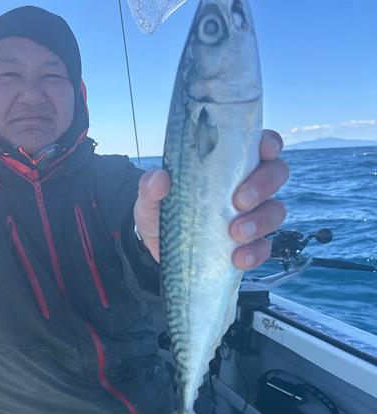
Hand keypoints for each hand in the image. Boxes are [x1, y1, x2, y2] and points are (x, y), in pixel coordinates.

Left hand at [134, 129, 288, 269]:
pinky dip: (255, 253)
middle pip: (276, 173)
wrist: (159, 247)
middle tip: (239, 201)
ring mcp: (253, 215)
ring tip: (236, 233)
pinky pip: (265, 247)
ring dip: (260, 221)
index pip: (260, 144)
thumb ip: (151, 187)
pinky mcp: (251, 244)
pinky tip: (237, 258)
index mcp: (228, 164)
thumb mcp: (150, 199)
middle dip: (263, 185)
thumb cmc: (162, 211)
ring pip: (276, 211)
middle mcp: (247, 185)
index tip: (263, 150)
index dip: (269, 143)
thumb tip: (159, 179)